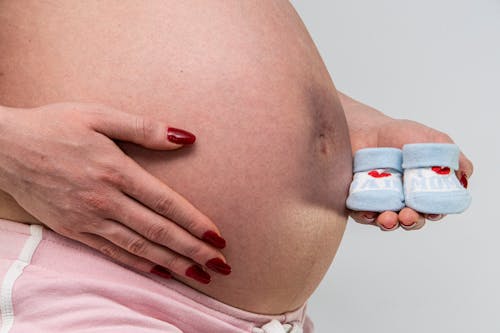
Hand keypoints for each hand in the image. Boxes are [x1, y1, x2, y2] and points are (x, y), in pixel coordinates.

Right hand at [0, 103, 229, 282]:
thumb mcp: (99, 115)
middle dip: (192, 251)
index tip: (218, 238)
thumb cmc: (54, 126)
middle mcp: (104, 200)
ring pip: (138, 248)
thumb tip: (185, 137)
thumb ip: (144, 128)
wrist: (4, 148)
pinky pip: (112, 253)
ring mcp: (88, 219)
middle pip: (158, 232)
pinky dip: (138, 265)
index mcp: (115, 170)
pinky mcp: (74, 230)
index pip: (166, 203)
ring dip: (172, 264)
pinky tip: (158, 272)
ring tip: (198, 276)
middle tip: (220, 266)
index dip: (195, 223)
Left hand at [339, 93, 472, 230]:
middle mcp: (403, 201)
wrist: (367, 128)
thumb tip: (464, 178)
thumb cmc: (400, 135)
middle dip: (412, 221)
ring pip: (387, 222)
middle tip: (408, 215)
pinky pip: (362, 215)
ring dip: (390, 223)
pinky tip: (368, 213)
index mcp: (423, 191)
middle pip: (411, 220)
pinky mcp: (359, 202)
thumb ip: (454, 158)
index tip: (433, 212)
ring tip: (389, 217)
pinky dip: (366, 217)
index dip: (434, 214)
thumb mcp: (435, 141)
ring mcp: (381, 203)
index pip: (433, 210)